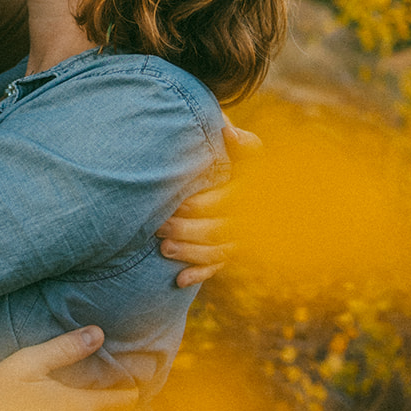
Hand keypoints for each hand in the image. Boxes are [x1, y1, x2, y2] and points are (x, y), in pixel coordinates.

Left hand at [160, 123, 261, 287]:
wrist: (228, 174)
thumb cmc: (228, 155)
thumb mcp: (237, 145)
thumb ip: (236, 139)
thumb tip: (225, 130)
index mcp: (251, 190)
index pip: (228, 202)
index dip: (201, 205)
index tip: (177, 203)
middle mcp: (249, 218)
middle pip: (219, 230)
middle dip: (188, 230)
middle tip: (159, 226)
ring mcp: (240, 238)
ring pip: (218, 252)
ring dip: (191, 253)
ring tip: (163, 249)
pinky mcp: (228, 252)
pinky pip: (217, 268)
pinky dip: (198, 274)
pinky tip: (179, 280)